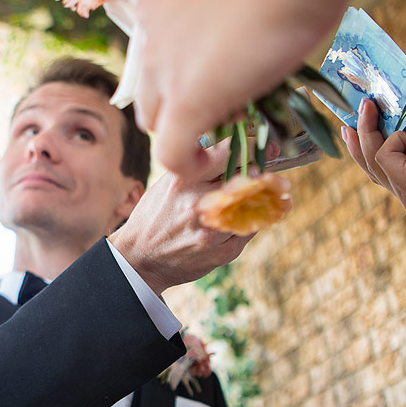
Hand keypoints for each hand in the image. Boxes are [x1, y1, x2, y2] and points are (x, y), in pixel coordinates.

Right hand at [109, 144, 252, 294]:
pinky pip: (251, 229)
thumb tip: (232, 151)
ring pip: (254, 205)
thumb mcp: (166, 184)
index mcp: (183, 181)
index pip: (228, 153)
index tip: (264, 147)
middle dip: (260, 172)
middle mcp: (198, 204)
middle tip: (265, 171)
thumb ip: (196, 168)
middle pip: (247, 179)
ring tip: (258, 195)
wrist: (140, 259)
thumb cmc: (153, 217)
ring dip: (260, 197)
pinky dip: (252, 220)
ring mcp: (212, 230)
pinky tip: (244, 217)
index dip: (252, 147)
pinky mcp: (223, 252)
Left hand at [134, 0, 400, 176]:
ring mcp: (163, 65)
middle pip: (149, 82)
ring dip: (182, 129)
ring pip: (153, 117)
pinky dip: (188, 164)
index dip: (188, 65)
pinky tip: (211, 163)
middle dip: (177, 100)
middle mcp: (151, 25)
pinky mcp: (184, 101)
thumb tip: (255, 29)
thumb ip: (232, 7)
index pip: (160, 42)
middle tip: (224, 103)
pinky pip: (170, 151)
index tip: (222, 70)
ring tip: (223, 131)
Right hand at [342, 97, 405, 215]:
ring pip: (376, 159)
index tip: (350, 128)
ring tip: (373, 104)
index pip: (379, 174)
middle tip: (353, 113)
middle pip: (370, 169)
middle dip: (357, 140)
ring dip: (379, 130)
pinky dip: (402, 136)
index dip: (361, 151)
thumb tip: (388, 114)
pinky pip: (387, 152)